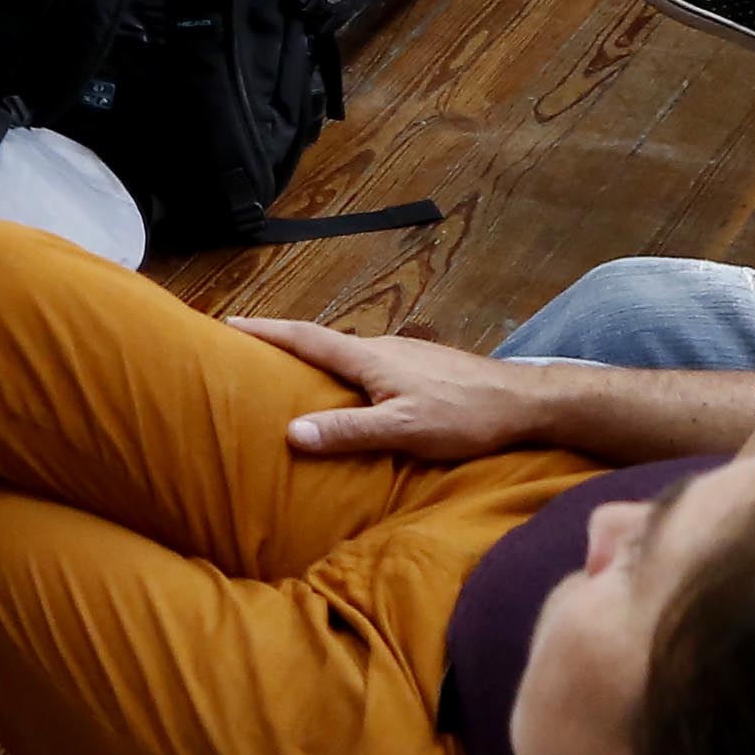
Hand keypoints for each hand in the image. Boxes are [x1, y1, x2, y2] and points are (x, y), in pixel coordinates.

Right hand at [232, 314, 562, 460]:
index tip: (227, 322)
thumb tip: (291, 433)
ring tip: (291, 377)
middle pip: (321, 340)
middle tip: (248, 350)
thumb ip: (348, 431)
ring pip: (348, 354)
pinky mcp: (422, 369)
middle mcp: (381, 348)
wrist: (527, 402)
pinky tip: (352, 394)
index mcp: (368, 357)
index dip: (264, 330)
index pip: (304, 337)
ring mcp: (404, 356)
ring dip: (315, 359)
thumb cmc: (465, 415)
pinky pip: (370, 365)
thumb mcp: (403, 430)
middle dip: (282, 342)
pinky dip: (345, 373)